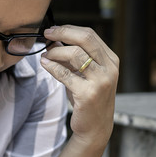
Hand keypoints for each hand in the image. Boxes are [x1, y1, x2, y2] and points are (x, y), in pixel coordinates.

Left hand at [40, 25, 118, 147]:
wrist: (96, 127)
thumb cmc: (89, 99)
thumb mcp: (85, 75)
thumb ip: (73, 58)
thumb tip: (54, 40)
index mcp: (111, 60)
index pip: (90, 35)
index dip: (69, 29)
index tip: (54, 29)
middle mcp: (109, 68)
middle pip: (85, 39)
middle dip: (62, 33)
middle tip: (47, 34)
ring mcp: (101, 81)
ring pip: (74, 54)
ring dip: (55, 51)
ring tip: (45, 54)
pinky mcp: (88, 94)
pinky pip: (65, 74)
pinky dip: (51, 66)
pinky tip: (44, 64)